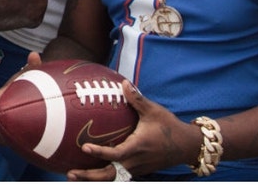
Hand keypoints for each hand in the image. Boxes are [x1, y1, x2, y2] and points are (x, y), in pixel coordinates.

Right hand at [0, 51, 42, 143]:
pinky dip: (4, 140)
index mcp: (3, 93)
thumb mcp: (32, 74)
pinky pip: (0, 137)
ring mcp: (2, 118)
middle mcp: (0, 107)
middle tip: (1, 129)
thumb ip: (33, 66)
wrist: (33, 91)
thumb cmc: (31, 82)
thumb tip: (34, 54)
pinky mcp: (7, 128)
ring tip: (7, 138)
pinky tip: (14, 142)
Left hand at [68, 80, 198, 179]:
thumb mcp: (153, 110)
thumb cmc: (169, 126)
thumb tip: (124, 83)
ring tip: (74, 175)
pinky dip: (104, 176)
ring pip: (113, 178)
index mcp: (137, 147)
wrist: (186, 146)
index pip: (116, 154)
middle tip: (70, 173)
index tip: (85, 147)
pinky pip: (118, 176)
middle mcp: (135, 162)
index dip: (100, 152)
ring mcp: (136, 168)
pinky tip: (91, 172)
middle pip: (109, 175)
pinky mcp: (137, 170)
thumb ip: (137, 99)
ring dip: (94, 179)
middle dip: (89, 176)